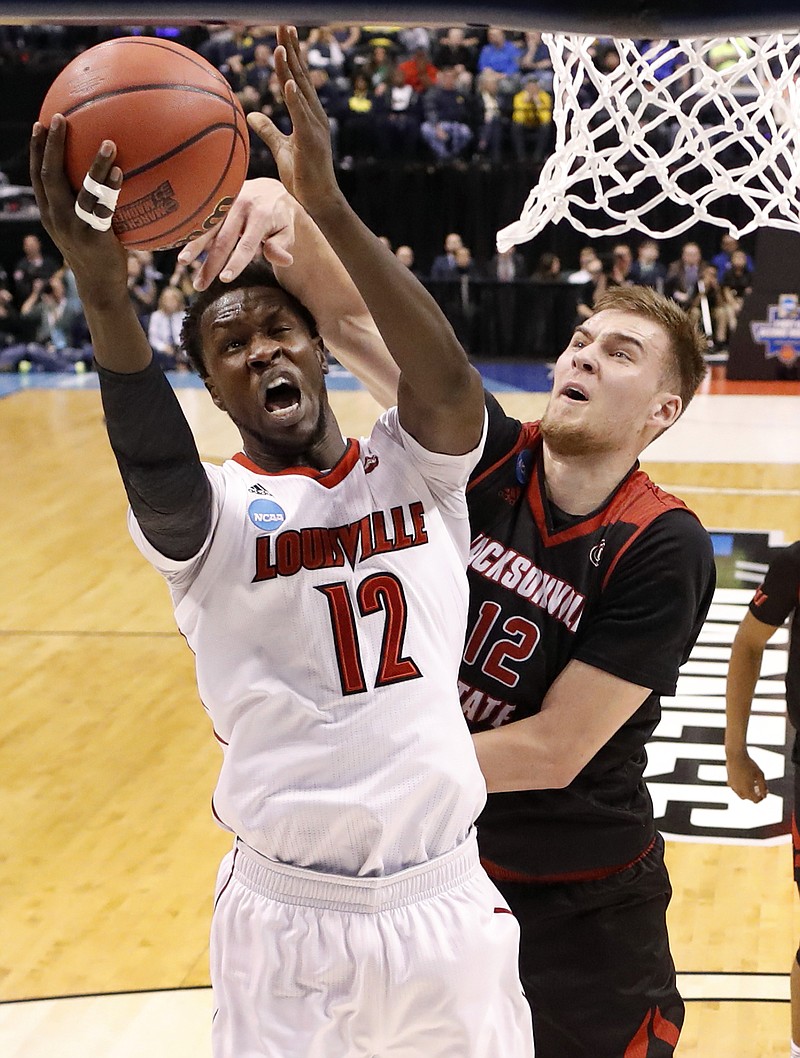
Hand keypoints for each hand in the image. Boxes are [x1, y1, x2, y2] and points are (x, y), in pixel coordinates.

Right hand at [29, 115, 126, 301]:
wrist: (100, 287)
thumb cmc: (96, 254)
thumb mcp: (83, 228)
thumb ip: (85, 205)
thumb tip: (103, 179)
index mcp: (49, 213)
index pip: (37, 176)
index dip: (37, 150)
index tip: (40, 124)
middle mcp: (56, 217)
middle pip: (49, 174)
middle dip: (53, 144)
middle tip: (61, 118)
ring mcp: (73, 227)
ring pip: (79, 189)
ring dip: (95, 164)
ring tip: (109, 142)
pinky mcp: (93, 237)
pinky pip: (102, 208)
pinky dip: (111, 188)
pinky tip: (121, 172)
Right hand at [178, 177, 295, 290]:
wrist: (270, 189)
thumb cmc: (279, 218)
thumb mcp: (287, 231)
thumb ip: (282, 246)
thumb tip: (285, 261)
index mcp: (261, 215)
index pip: (246, 245)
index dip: (235, 262)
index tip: (225, 279)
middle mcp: (241, 206)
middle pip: (223, 240)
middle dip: (211, 264)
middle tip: (200, 286)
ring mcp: (226, 202)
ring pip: (208, 227)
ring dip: (194, 246)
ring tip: (182, 262)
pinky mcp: (216, 201)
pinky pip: (203, 218)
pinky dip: (192, 233)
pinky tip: (181, 245)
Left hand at [246, 25, 339, 217]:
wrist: (319, 201)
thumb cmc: (303, 178)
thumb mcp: (281, 149)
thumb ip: (268, 130)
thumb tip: (251, 115)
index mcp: (308, 116)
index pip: (296, 80)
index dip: (290, 57)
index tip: (282, 36)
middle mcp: (314, 116)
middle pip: (301, 78)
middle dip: (293, 51)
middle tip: (284, 25)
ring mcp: (314, 128)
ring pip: (301, 92)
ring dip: (292, 69)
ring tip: (283, 47)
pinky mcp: (311, 142)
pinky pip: (301, 117)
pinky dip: (295, 100)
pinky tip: (288, 83)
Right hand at [726, 749, 767, 801]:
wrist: (736, 756)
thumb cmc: (750, 765)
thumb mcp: (760, 775)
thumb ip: (763, 787)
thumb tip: (765, 796)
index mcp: (748, 791)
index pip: (756, 800)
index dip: (761, 797)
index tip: (764, 792)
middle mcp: (739, 791)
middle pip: (749, 798)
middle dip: (754, 794)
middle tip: (759, 788)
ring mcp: (733, 787)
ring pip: (741, 795)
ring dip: (747, 792)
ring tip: (752, 784)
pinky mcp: (729, 782)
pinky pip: (736, 789)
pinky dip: (741, 788)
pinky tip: (744, 780)